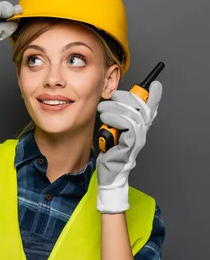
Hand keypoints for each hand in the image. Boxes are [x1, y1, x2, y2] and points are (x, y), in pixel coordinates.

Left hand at [95, 80, 162, 212]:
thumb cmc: (109, 153)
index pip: (149, 110)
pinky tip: (106, 119)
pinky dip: (115, 118)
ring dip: (116, 107)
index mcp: (137, 128)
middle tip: (113, 96)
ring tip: (103, 109)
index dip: (154, 97)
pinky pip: (128, 125)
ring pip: (133, 115)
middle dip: (128, 97)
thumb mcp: (112, 131)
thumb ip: (117, 118)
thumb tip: (113, 102)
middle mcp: (141, 133)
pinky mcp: (131, 145)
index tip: (155, 85)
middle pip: (143, 109)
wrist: (108, 173)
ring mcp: (137, 139)